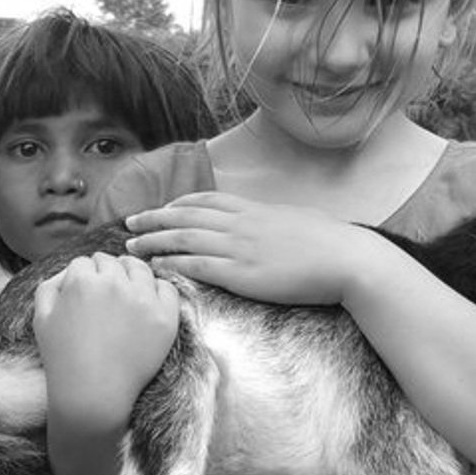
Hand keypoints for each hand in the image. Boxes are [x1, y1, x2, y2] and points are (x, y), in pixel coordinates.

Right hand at [34, 252, 179, 436]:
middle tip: (104, 295)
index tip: (85, 293)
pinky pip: (167, 287)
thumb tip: (70, 270)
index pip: (84, 262)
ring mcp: (142, 299)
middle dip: (105, 274)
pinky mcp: (165, 316)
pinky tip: (147, 302)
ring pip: (139, 268)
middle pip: (112, 261)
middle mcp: (114, 284)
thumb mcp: (41, 318)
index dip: (83, 277)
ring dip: (131, 275)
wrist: (93, 394)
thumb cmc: (64, 359)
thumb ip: (50, 285)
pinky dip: (157, 290)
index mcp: (82, 281)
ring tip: (126, 294)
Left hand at [124, 192, 380, 305]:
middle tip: (128, 224)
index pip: (207, 200)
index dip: (178, 204)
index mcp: (255, 209)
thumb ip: (275, 221)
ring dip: (153, 241)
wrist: (346, 259)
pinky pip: (196, 266)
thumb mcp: (298, 220)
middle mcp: (241, 224)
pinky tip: (155, 266)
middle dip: (153, 219)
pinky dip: (172, 263)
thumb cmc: (332, 242)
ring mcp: (239, 248)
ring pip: (183, 238)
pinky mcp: (241, 274)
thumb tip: (271, 223)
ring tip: (130, 247)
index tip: (161, 209)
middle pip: (184, 216)